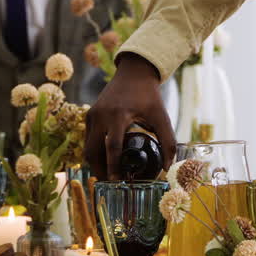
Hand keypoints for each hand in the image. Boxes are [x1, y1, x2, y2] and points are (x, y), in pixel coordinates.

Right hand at [85, 53, 174, 179]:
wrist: (134, 72)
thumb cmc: (149, 95)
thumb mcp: (161, 116)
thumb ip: (168, 141)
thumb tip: (168, 167)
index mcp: (118, 115)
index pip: (111, 146)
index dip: (113, 166)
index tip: (117, 181)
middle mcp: (102, 115)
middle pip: (93, 151)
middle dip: (100, 170)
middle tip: (111, 183)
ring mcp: (93, 114)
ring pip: (87, 147)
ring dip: (95, 162)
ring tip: (108, 175)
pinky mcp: (90, 114)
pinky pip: (88, 138)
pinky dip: (94, 151)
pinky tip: (105, 159)